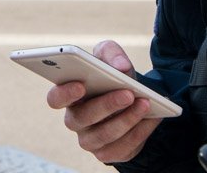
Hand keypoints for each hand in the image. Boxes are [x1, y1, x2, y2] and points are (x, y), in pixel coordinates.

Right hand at [46, 41, 160, 163]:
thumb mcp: (110, 57)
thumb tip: (121, 67)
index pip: (55, 99)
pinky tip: (151, 118)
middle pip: (82, 117)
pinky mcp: (108, 153)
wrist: (131, 99)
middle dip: (107, 105)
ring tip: (145, 104)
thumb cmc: (112, 76)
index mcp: (68, 95)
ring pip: (104, 134)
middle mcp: (75, 119)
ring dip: (127, 119)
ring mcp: (89, 139)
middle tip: (128, 93)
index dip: (65, 94)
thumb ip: (111, 53)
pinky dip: (140, 132)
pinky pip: (123, 147)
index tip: (80, 84)